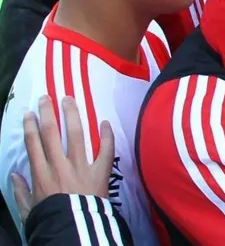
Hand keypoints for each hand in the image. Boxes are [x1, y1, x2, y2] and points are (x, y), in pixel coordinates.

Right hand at [11, 96, 113, 222]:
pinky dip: (107, 135)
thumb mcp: (28, 209)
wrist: (74, 230)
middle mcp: (60, 166)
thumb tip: (14, 174)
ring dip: (73, 115)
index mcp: (41, 174)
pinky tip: (105, 122)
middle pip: (52, 134)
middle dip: (48, 113)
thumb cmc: (51, 219)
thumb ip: (21, 191)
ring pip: (76, 135)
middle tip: (47, 97)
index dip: (30, 126)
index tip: (29, 113)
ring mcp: (81, 167)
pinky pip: (106, 150)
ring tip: (69, 100)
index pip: (34, 144)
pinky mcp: (101, 172)